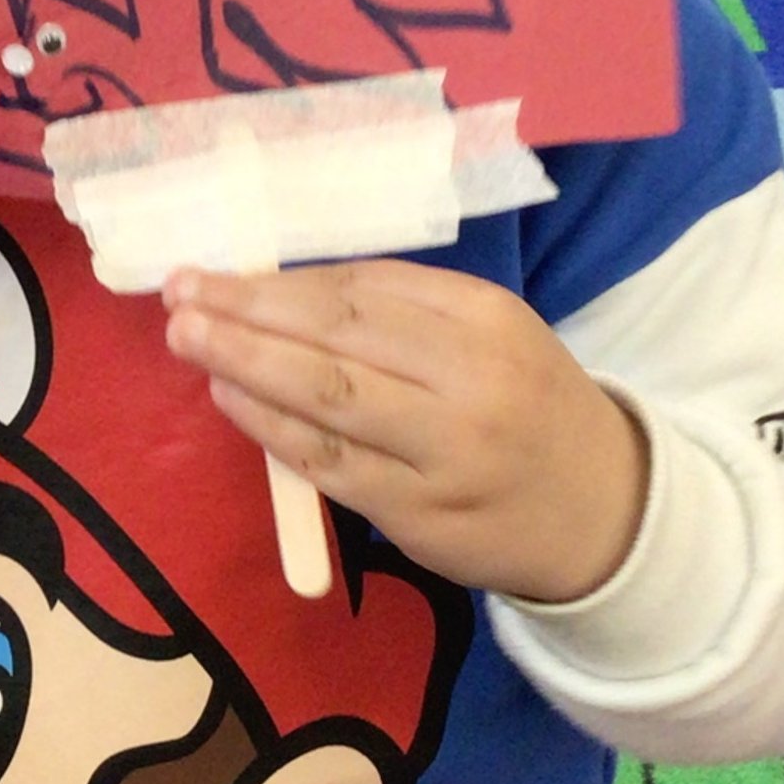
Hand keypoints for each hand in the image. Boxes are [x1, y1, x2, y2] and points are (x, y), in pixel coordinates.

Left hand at [162, 259, 650, 603]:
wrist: (603, 511)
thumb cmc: (528, 406)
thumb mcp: (493, 336)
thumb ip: (405, 312)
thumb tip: (284, 289)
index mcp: (487, 320)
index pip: (364, 289)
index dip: (282, 280)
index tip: (220, 269)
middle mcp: (470, 382)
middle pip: (339, 336)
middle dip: (248, 312)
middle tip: (180, 294)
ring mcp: (444, 453)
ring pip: (327, 398)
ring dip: (246, 365)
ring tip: (189, 338)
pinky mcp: (419, 514)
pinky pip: (329, 463)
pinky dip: (272, 428)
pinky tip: (231, 400)